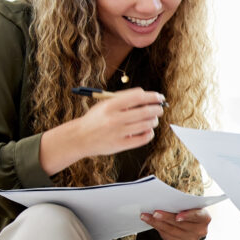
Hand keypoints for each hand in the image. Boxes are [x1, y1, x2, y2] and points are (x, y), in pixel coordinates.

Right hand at [41, 88, 166, 175]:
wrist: (79, 138)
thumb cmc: (96, 119)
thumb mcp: (104, 104)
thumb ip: (123, 98)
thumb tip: (145, 94)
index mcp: (110, 105)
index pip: (138, 97)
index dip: (152, 96)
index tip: (159, 97)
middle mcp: (114, 119)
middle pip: (145, 111)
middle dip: (157, 109)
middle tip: (160, 109)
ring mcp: (117, 133)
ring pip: (146, 125)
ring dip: (154, 121)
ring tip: (153, 119)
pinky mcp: (120, 145)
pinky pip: (143, 139)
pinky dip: (149, 133)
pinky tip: (148, 130)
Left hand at [141, 207, 209, 239]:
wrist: (192, 225)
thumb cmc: (190, 210)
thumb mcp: (191, 206)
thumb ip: (183, 204)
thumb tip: (164, 201)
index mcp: (205, 218)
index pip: (197, 216)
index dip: (188, 216)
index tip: (177, 216)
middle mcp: (200, 231)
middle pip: (180, 224)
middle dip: (166, 218)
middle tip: (155, 212)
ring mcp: (191, 239)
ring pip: (171, 231)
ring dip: (157, 223)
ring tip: (146, 216)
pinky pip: (167, 237)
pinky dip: (158, 228)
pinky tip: (150, 222)